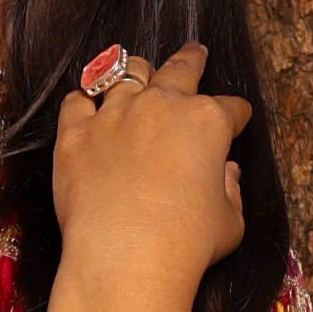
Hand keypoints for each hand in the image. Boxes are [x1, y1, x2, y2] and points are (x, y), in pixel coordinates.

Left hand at [46, 36, 249, 296]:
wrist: (126, 259)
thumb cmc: (186, 245)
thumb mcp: (230, 221)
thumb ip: (230, 191)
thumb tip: (226, 174)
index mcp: (207, 123)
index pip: (230, 109)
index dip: (236, 115)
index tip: (237, 119)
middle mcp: (161, 107)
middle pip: (180, 70)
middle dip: (192, 60)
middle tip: (195, 52)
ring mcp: (115, 116)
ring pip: (126, 73)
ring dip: (135, 72)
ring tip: (137, 72)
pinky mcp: (75, 135)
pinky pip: (76, 101)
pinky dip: (84, 101)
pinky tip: (87, 104)